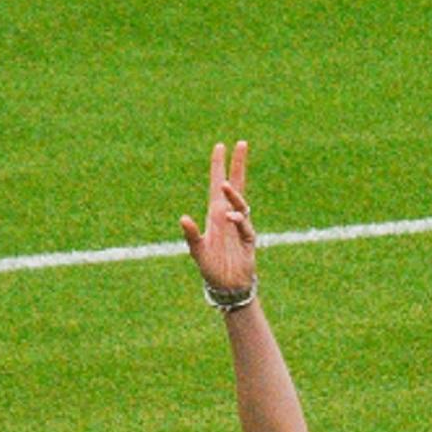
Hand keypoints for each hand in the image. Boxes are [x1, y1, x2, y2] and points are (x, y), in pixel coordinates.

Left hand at [180, 141, 255, 292]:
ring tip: (224, 185)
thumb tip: (183, 218)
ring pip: (240, 202)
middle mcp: (228, 216)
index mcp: (215, 214)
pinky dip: (237, 219)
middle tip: (241, 144)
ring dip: (232, 194)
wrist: (227, 287)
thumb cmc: (211, 268)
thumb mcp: (197, 251)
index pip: (217, 184)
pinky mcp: (248, 238)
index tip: (220, 146)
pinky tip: (230, 218)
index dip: (219, 166)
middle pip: (235, 185)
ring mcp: (240, 225)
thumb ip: (191, 235)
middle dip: (238, 165)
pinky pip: (244, 224)